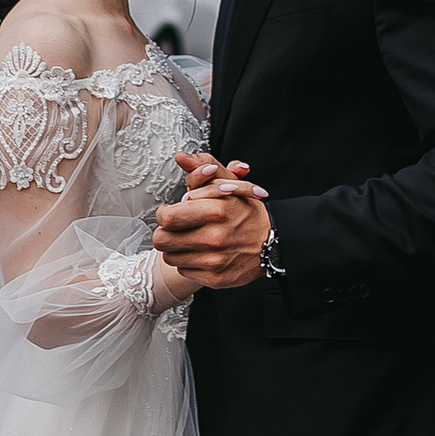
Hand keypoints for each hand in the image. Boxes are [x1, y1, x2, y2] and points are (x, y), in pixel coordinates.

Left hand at [152, 169, 271, 287]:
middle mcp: (215, 237)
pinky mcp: (215, 278)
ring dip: (176, 248)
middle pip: (162, 240)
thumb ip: (202, 170)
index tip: (171, 212)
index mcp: (216, 210)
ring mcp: (215, 261)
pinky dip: (189, 262)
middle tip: (177, 228)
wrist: (271, 243)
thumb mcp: (227, 185)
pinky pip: (183, 271)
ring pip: (170, 257)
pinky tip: (202, 253)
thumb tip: (181, 157)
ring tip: (191, 240)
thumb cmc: (244, 211)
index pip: (166, 218)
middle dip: (165, 232)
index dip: (164, 214)